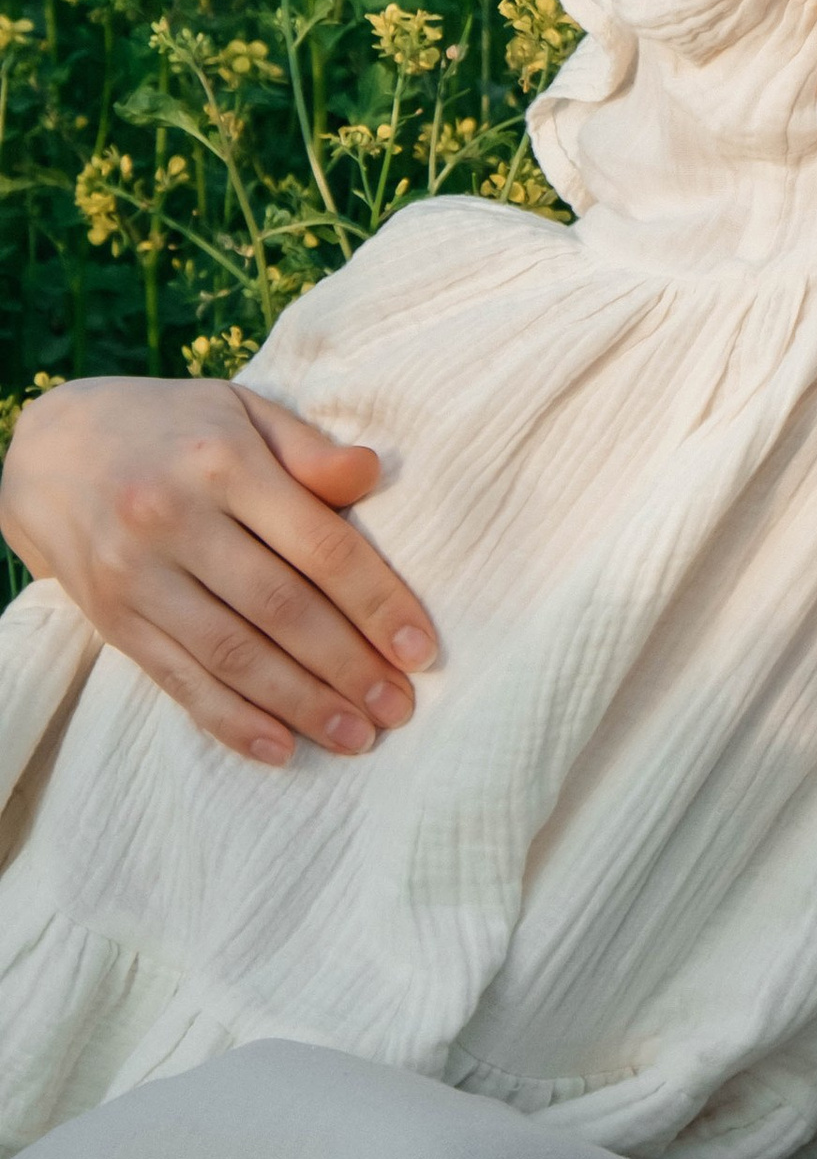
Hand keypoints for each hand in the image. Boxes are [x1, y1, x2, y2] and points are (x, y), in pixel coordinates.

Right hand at [0, 375, 436, 763]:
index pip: (319, 546)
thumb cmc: (174, 428)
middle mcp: (176, 522)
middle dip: (348, 667)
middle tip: (400, 707)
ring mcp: (139, 577)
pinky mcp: (113, 621)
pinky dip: (231, 721)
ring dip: (301, 704)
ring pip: (232, 655)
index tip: (421, 649)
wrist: (54, 451)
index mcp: (224, 464)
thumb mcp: (243, 410)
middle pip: (280, 610)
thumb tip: (371, 473)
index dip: (376, 602)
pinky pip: (178, 681)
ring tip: (357, 736)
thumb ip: (308, 449)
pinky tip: (281, 748)